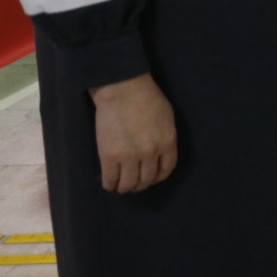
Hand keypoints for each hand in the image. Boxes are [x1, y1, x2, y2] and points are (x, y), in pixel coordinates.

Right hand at [89, 73, 176, 193]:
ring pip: (129, 184)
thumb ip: (165, 136)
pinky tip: (109, 183)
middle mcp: (151, 153)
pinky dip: (110, 185)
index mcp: (168, 142)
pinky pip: (111, 180)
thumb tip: (161, 152)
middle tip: (134, 183)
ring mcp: (130, 156)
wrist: (123, 89)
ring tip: (121, 185)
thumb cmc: (146, 97)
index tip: (151, 178)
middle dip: (141, 184)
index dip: (158, 177)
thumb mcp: (167, 118)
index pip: (166, 170)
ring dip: (125, 188)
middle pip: (147, 179)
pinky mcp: (109, 157)